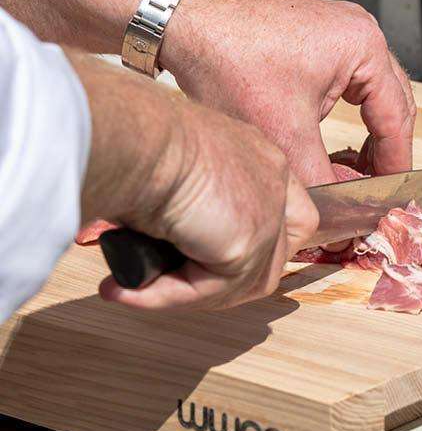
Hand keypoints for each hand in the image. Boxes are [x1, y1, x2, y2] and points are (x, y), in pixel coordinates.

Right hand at [72, 53, 317, 309]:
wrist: (126, 134)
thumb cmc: (127, 136)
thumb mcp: (169, 163)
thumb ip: (188, 199)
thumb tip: (166, 235)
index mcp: (258, 154)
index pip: (287, 213)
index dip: (259, 246)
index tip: (209, 262)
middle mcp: (272, 178)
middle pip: (274, 253)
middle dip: (225, 280)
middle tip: (170, 282)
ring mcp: (267, 211)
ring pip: (245, 280)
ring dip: (192, 293)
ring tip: (138, 288)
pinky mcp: (247, 242)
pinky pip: (211, 288)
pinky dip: (168, 296)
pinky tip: (126, 290)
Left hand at [162, 0, 415, 185]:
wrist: (181, 18)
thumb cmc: (229, 59)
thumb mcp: (283, 134)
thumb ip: (321, 176)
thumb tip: (340, 206)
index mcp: (365, 48)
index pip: (396, 119)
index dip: (395, 164)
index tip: (391, 195)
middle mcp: (360, 32)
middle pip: (393, 103)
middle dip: (385, 148)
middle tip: (374, 186)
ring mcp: (338, 30)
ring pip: (372, 94)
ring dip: (367, 132)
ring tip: (354, 169)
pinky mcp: (316, 36)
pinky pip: (350, 82)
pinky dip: (347, 114)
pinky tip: (330, 139)